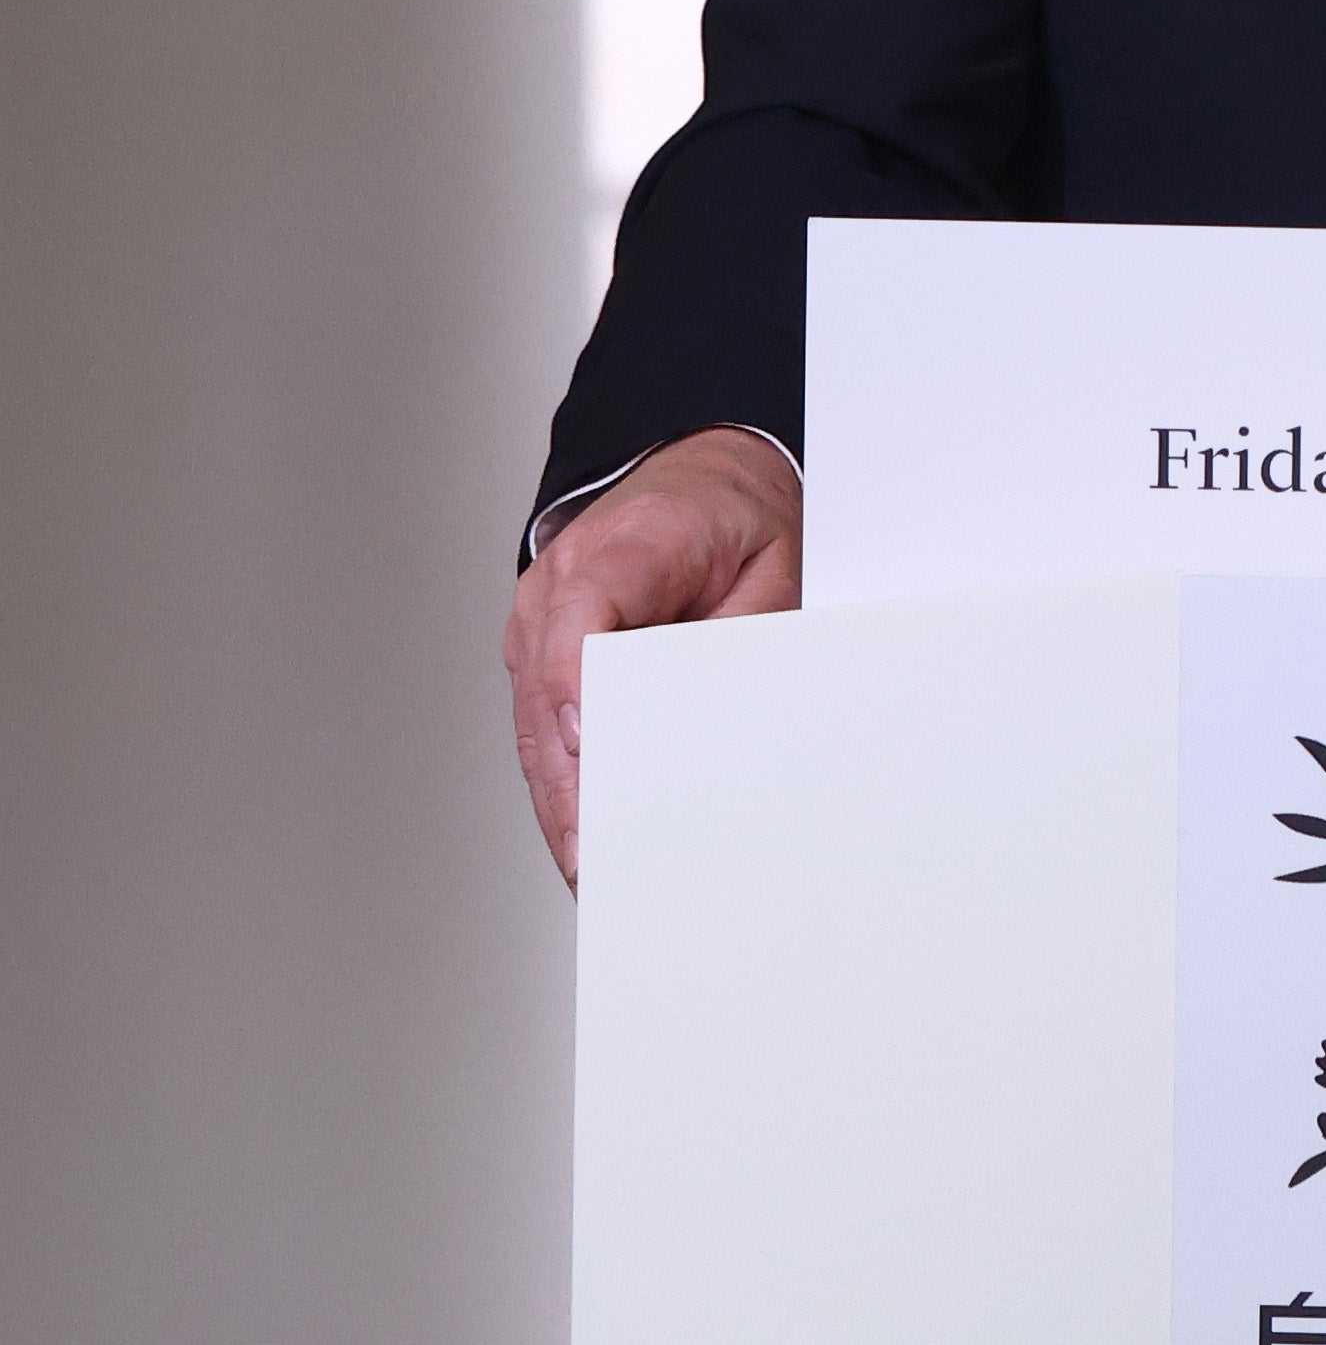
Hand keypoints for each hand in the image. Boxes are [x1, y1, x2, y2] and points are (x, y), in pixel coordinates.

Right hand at [505, 427, 803, 885]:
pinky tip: (579, 832)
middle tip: (591, 851)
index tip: (583, 740)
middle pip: (546, 693)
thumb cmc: (735, 516)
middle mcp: (561, 584)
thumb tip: (727, 712)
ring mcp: (539, 621)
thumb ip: (742, 631)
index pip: (582, 618)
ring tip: (586, 867)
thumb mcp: (772, 556)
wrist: (699, 477)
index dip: (576, 684)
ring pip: (533, 724)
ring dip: (558, 797)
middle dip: (569, 779)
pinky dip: (559, 780)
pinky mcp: (539, 654)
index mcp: (625, 546)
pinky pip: (539, 725)